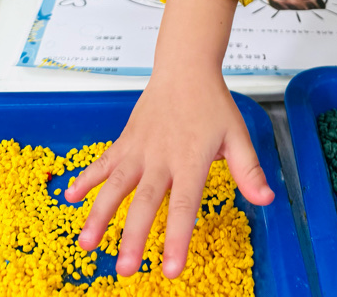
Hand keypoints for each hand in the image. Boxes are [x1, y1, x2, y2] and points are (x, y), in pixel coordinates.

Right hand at [64, 0, 273, 278]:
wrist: (185, 67)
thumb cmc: (212, 103)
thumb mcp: (237, 135)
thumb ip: (248, 170)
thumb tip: (267, 199)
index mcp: (191, 159)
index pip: (184, 204)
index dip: (177, 237)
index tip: (171, 269)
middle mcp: (162, 156)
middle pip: (145, 201)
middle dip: (133, 237)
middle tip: (125, 269)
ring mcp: (139, 148)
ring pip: (116, 185)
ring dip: (100, 214)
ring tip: (87, 244)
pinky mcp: (125, 140)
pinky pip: (103, 161)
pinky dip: (85, 178)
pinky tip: (69, 198)